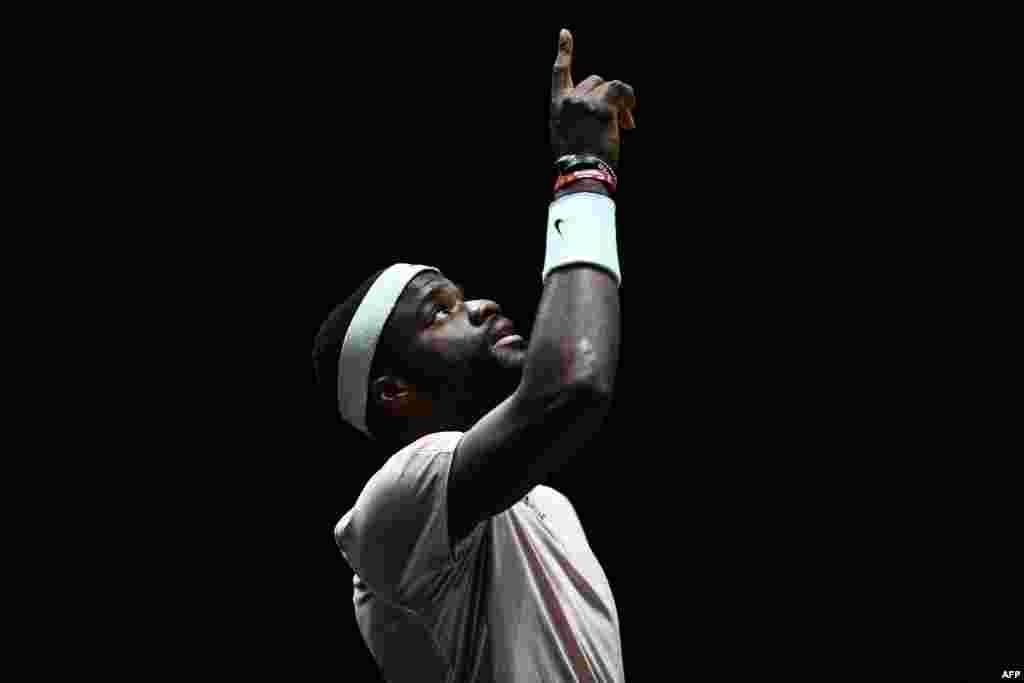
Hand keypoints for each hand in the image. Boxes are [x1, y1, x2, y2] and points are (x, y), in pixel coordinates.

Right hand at [550, 28, 636, 167]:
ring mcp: (585, 101)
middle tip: (620, 121)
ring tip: (625, 122)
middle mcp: (569, 99)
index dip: (564, 51)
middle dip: (608, 97)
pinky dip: (628, 101)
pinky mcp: (601, 106)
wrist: (581, 171)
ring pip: (610, 86)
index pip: (559, 72)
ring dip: (621, 102)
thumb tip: (605, 109)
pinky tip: (628, 122)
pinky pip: (621, 91)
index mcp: (558, 106)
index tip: (565, 33)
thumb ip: (579, 115)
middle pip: (595, 80)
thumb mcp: (568, 133)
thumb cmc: (578, 160)